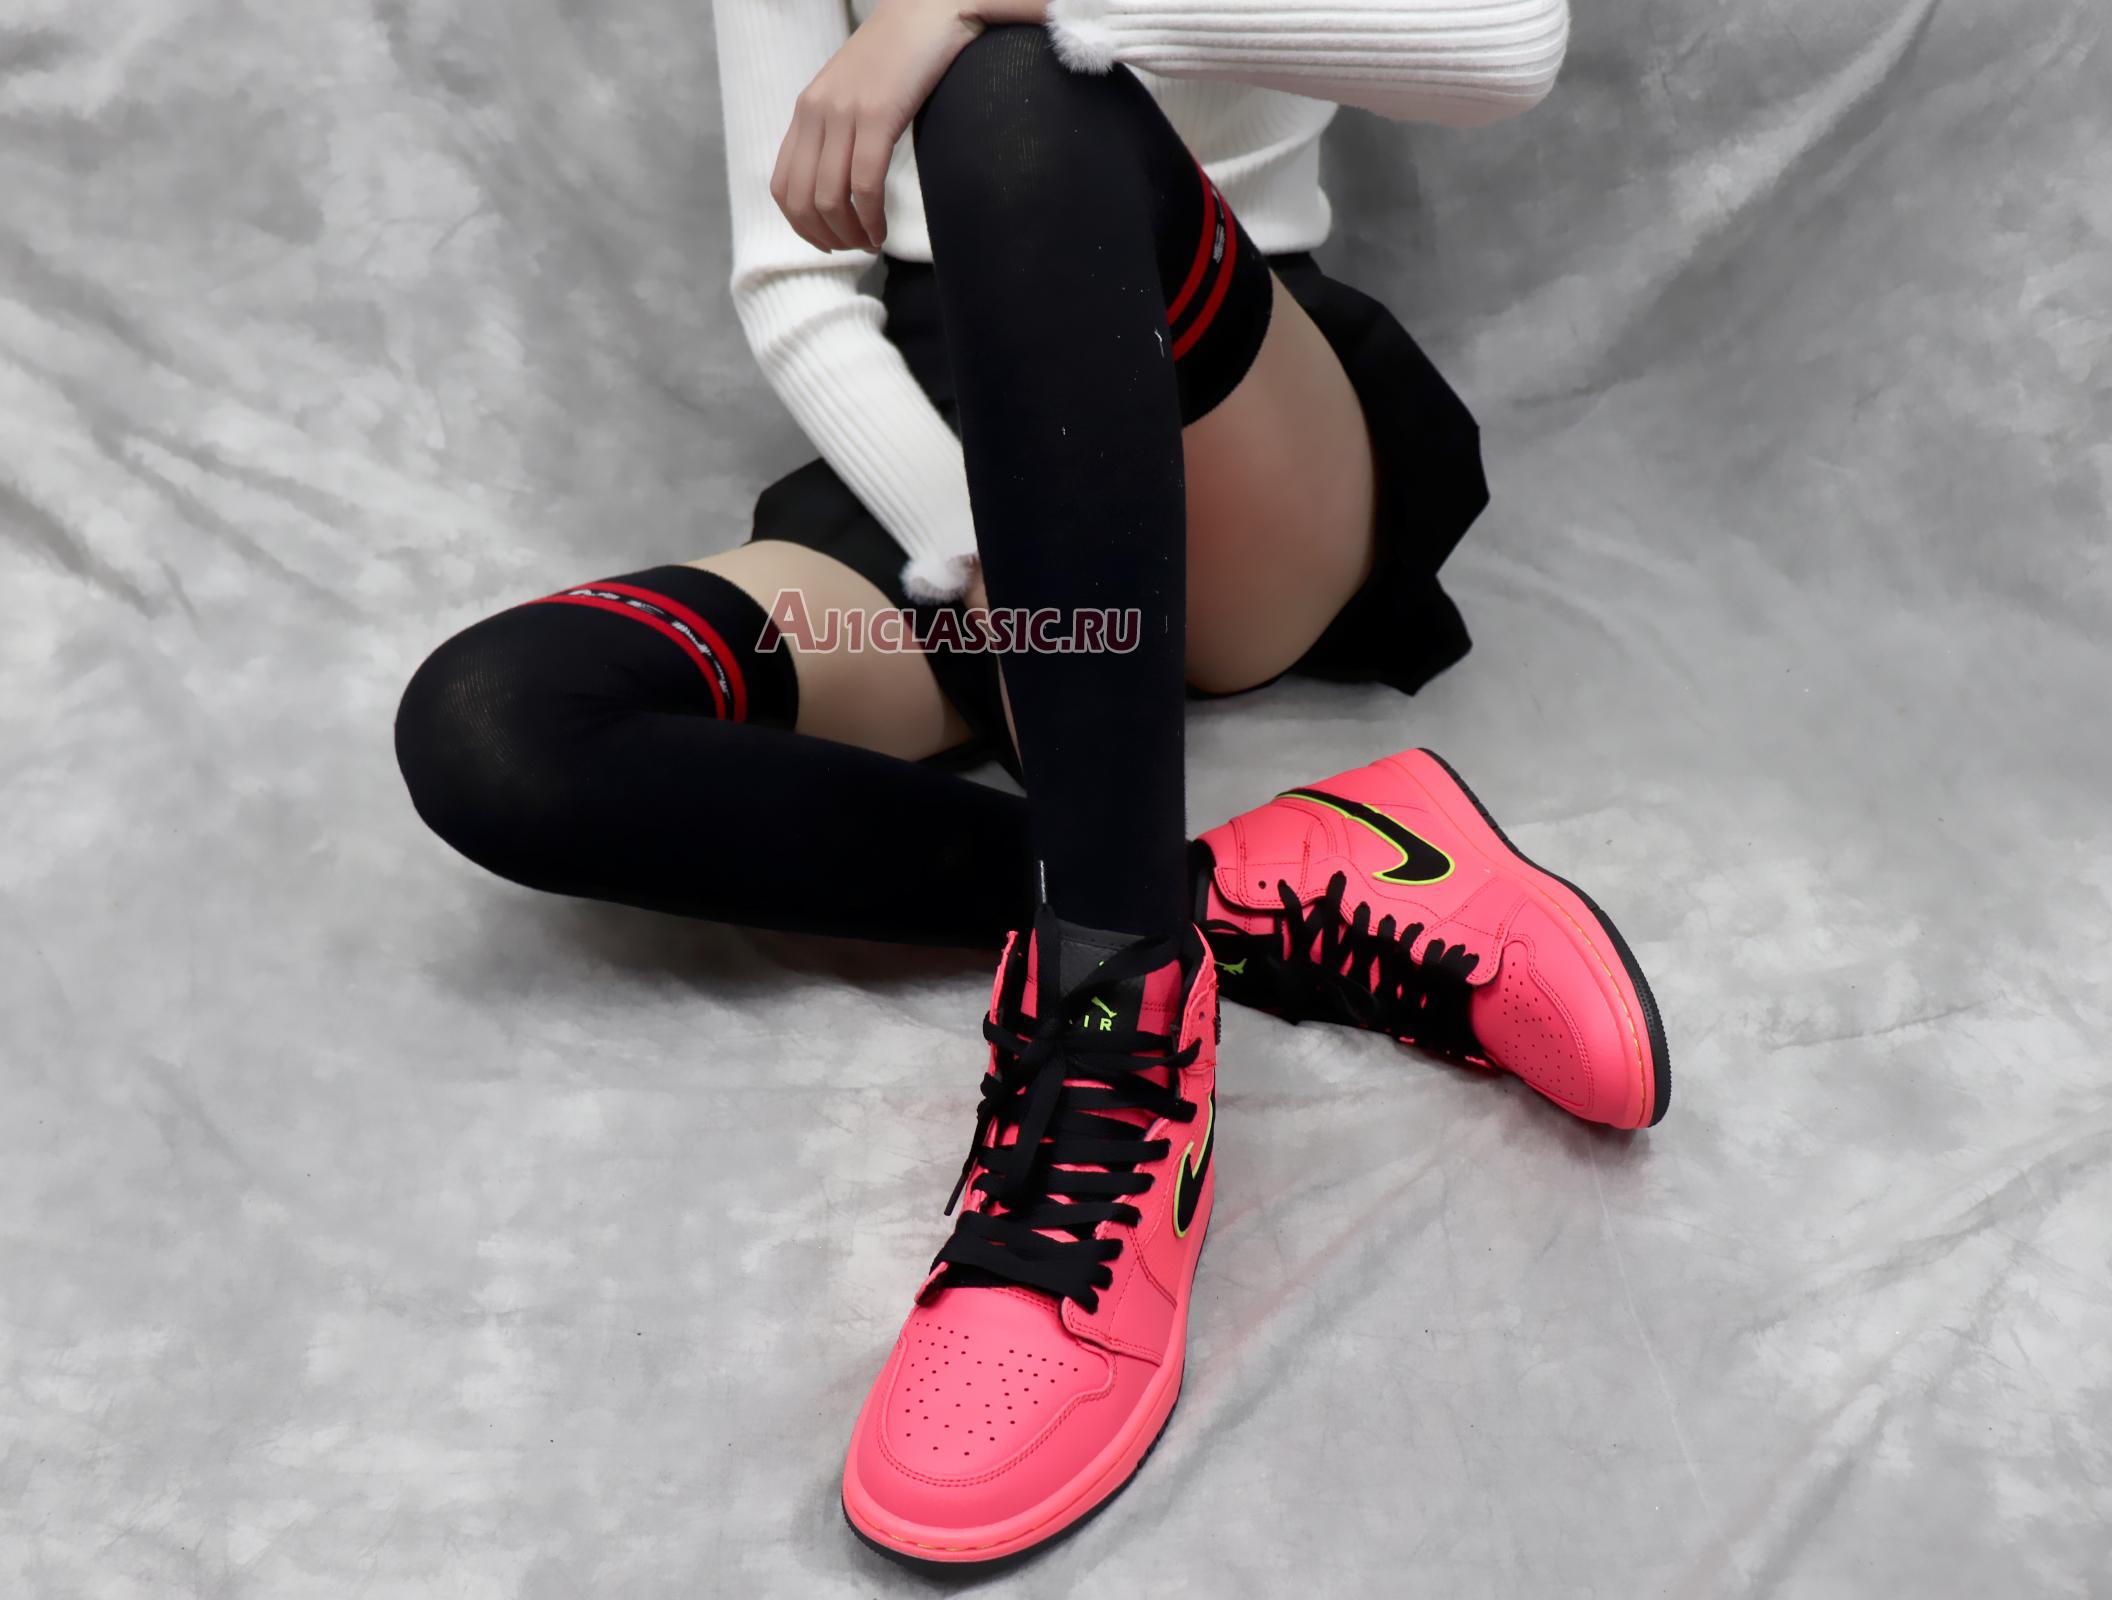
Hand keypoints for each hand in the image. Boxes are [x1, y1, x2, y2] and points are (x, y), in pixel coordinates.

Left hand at [771, 0, 1045, 253]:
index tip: (829, 242)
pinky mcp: (877, 115)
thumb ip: (842, 127)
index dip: (800, 226)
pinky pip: (864, 184)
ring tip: (871, 244)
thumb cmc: (903, 53)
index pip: (782, 185)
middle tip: (853, 250)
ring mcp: (844, 112)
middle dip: (825, 238)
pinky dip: (871, 218)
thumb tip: (843, 179)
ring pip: (829, 199)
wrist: (932, 6)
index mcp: (808, 109)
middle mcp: (816, 111)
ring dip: (849, 234)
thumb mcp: (857, 91)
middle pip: (801, 200)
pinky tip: (882, 230)